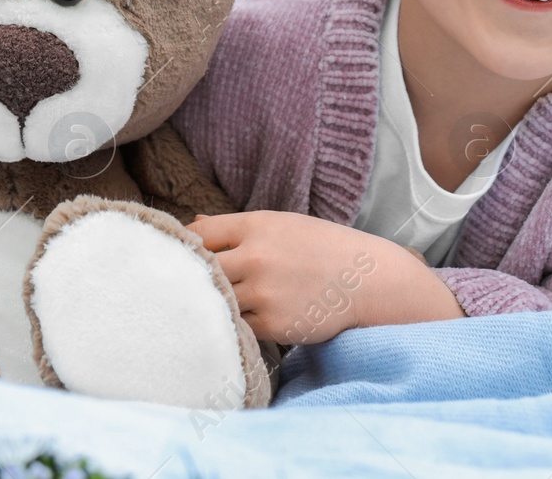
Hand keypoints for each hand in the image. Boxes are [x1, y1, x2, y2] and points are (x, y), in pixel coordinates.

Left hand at [186, 211, 463, 344]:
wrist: (367, 280)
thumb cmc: (321, 247)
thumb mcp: (281, 224)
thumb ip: (235, 227)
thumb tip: (192, 224)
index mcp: (256, 226)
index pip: (199, 235)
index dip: (185, 246)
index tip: (183, 255)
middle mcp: (256, 258)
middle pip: (200, 270)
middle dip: (192, 277)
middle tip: (186, 285)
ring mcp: (263, 293)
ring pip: (216, 301)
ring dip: (212, 304)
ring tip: (211, 303)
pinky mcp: (272, 325)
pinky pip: (237, 326)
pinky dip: (236, 323)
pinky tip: (241, 318)